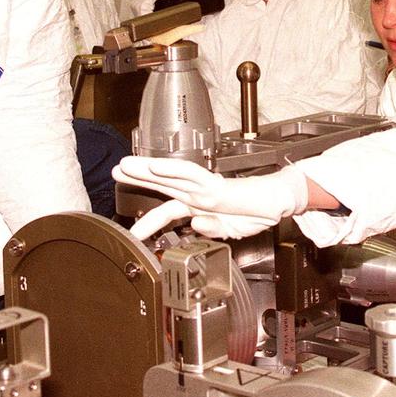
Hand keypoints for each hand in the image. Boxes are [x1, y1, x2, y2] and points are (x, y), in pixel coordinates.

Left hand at [113, 157, 309, 237]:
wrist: (280, 203)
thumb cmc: (257, 213)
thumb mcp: (231, 231)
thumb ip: (212, 229)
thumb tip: (195, 225)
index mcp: (201, 206)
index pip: (168, 211)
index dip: (149, 219)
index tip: (131, 229)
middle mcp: (199, 195)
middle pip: (162, 186)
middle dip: (138, 178)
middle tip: (115, 171)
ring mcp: (206, 189)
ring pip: (170, 177)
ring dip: (146, 171)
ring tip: (125, 166)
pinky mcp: (216, 186)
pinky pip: (191, 176)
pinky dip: (173, 170)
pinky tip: (156, 167)